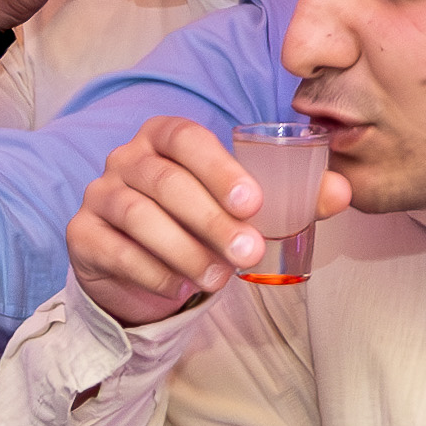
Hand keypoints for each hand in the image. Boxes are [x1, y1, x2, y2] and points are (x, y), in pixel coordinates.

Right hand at [62, 115, 339, 329]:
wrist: (141, 269)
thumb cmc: (199, 226)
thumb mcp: (243, 209)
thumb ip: (294, 196)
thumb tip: (343, 191)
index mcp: (163, 137)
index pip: (185, 137)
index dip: (219, 168)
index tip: (255, 203)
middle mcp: (125, 158)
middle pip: (165, 181)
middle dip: (212, 219)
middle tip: (250, 252)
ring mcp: (98, 194)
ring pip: (138, 216)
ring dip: (184, 250)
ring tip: (219, 279)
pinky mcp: (82, 234)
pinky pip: (115, 250)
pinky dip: (151, 272)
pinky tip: (177, 288)